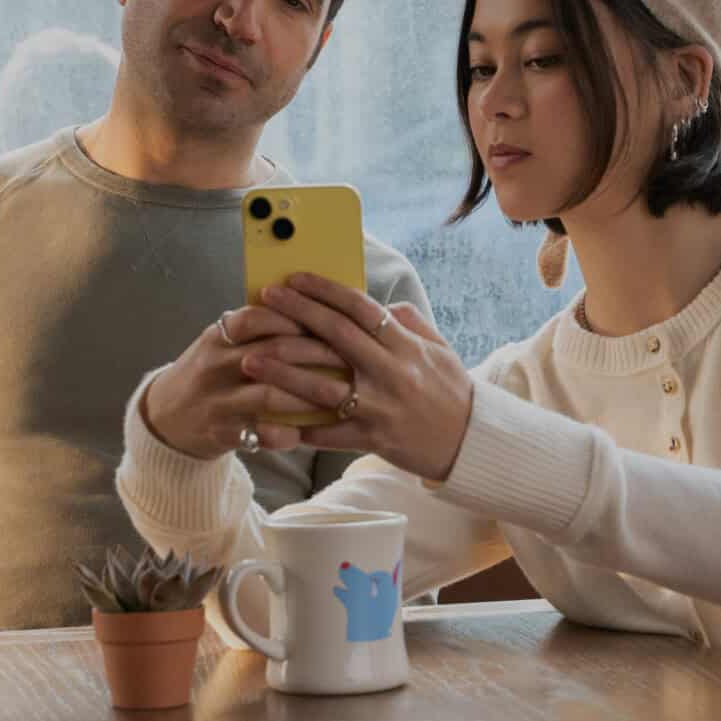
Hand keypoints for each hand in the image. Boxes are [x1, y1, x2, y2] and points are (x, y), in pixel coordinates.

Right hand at [140, 303, 347, 459]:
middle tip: (348, 358)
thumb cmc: (210, 373)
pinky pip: (259, 434)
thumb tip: (312, 310)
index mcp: (217, 337)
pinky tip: (304, 433)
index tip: (325, 320)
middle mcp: (215, 366)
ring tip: (338, 395)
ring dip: (308, 394)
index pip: (255, 317)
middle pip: (272, 353)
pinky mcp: (221, 433)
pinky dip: (284, 433)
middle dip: (315, 354)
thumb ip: (256, 330)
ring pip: (269, 395)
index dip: (292, 317)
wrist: (166, 417)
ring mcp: (217, 401)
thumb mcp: (222, 344)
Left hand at [240, 274, 475, 483]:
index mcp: (405, 346)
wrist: (470, 442)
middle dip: (297, 314)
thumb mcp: (438, 348)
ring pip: (322, 387)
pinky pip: (328, 434)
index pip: (360, 308)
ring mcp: (380, 408)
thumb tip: (378, 304)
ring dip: (282, 372)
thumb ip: (407, 323)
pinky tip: (268, 417)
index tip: (295, 278)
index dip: (324, 290)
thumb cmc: (452, 391)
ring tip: (250, 359)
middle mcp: (391, 373)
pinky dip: (298, 426)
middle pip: (336, 337)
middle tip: (266, 300)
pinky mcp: (372, 439)